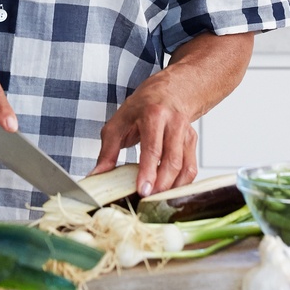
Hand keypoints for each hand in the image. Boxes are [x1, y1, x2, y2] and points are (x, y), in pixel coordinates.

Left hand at [90, 70, 199, 196]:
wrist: (172, 89)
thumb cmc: (144, 105)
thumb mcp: (119, 121)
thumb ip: (107, 150)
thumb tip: (97, 174)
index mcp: (153, 115)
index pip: (152, 148)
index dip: (148, 171)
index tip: (143, 190)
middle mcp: (173, 123)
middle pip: (172, 161)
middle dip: (161, 185)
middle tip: (147, 200)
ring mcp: (186, 133)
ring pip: (185, 167)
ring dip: (172, 188)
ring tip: (156, 200)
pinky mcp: (193, 143)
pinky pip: (191, 169)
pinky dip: (181, 184)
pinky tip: (168, 191)